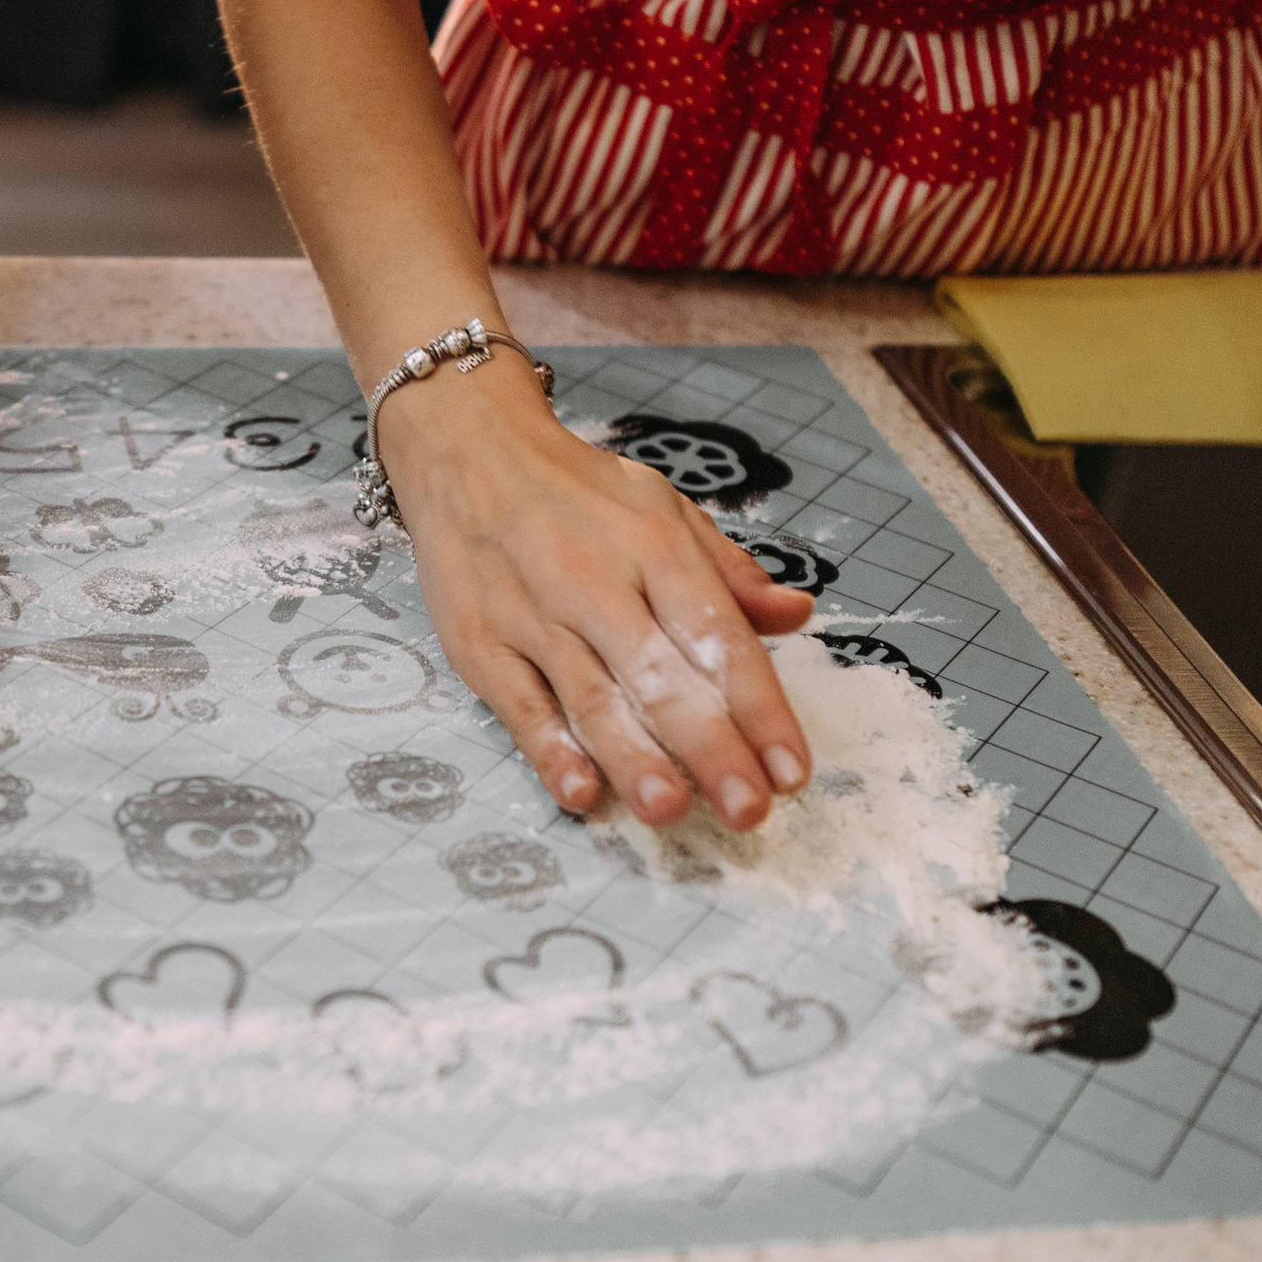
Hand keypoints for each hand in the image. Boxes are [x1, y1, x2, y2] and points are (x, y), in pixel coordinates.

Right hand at [381, 369, 815, 830]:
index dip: (760, 708)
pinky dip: (548, 751)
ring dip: (633, 760)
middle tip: (748, 810)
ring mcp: (531, 617)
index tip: (791, 769)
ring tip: (670, 811)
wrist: (465, 451)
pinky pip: (519, 706)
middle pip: (661, 677)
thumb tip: (796, 615)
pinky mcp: (479, 643)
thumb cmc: (573, 490)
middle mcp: (594, 582)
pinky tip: (579, 792)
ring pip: (590, 698)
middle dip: (710, 748)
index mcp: (654, 547)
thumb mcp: (662, 508)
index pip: (719, 636)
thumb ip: (727, 572)